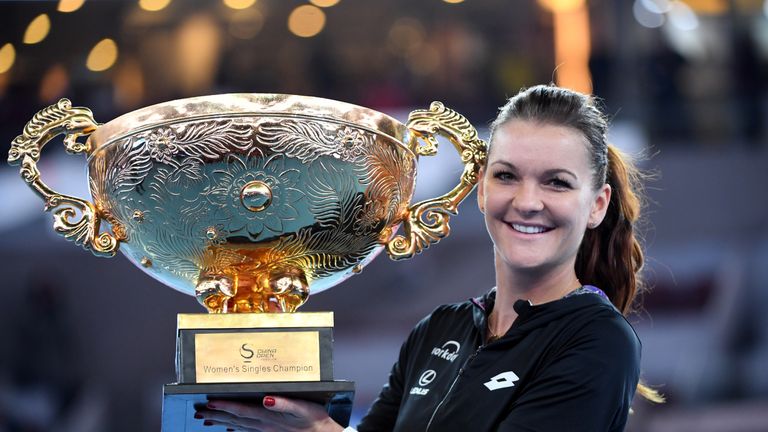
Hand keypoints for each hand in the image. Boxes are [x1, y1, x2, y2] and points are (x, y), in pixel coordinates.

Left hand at [195, 396, 344, 431]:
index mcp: (269, 417)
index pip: (241, 410)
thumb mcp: (303, 407)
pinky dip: (235, 428)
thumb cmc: (315, 419)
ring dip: (221, 423)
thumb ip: (283, 403)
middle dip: (215, 415)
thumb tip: (265, 399)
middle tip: (197, 412)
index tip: (208, 402)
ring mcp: (266, 431)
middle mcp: (264, 425)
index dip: (224, 406)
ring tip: (205, 420)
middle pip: (234, 420)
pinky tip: (229, 428)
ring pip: (237, 426)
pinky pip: (246, 431)